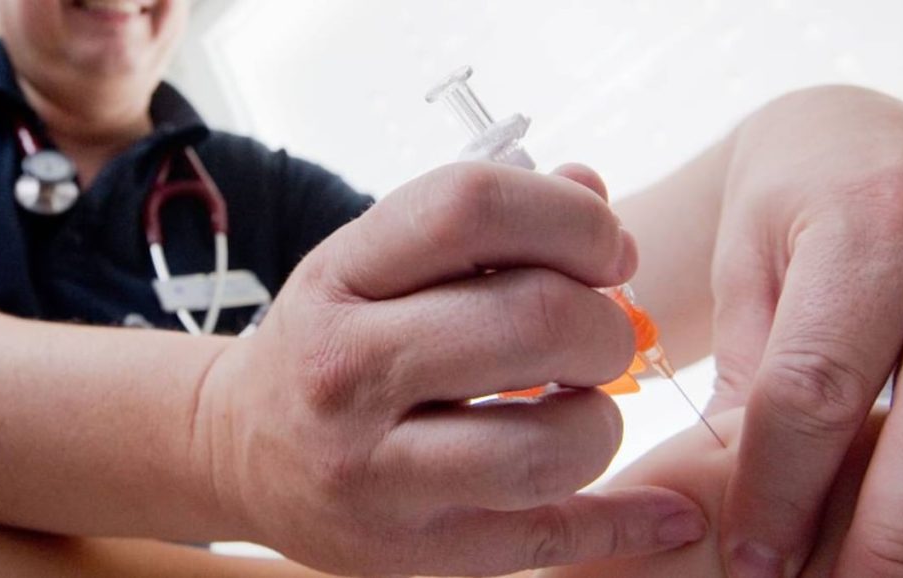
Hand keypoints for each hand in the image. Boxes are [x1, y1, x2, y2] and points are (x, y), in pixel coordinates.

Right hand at [196, 163, 706, 575]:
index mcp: (341, 278)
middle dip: (605, 324)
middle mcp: (348, 373)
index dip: (571, 217)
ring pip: (548, 446)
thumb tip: (593, 191)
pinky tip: (662, 511)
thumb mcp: (375, 262)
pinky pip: (547, 541)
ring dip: (603, 420)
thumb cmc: (333, 340)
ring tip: (581, 409)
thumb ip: (482, 222)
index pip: (470, 206)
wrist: (241, 449)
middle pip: (533, 321)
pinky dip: (626, 526)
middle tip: (600, 338)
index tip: (604, 251)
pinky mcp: (408, 554)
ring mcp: (374, 474)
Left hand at [709, 86, 902, 575]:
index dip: (782, 485)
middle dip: (890, 539)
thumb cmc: (788, 208)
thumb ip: (756, 383)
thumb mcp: (750, 276)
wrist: (866, 140)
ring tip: (886, 577)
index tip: (754, 560)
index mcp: (873, 217)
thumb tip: (745, 518)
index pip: (817, 380)